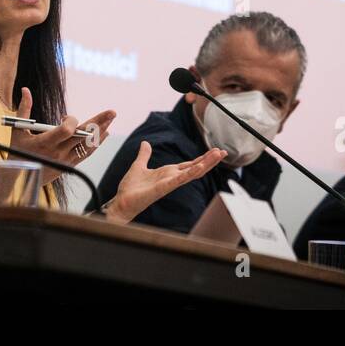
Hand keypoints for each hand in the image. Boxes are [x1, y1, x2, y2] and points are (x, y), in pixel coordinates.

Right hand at [7, 87, 114, 184]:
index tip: (64, 117)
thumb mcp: (18, 131)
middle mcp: (58, 152)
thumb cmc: (18, 152)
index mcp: (45, 143)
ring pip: (88, 145)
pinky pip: (86, 153)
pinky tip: (104, 132)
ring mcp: (66, 160)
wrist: (21, 179)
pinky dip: (96, 142)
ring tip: (111, 118)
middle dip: (98, 123)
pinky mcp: (70, 165)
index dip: (70, 121)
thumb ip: (24, 109)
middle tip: (112, 112)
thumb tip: (25, 89)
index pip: (66, 131)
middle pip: (82, 136)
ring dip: (100, 131)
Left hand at [103, 141, 225, 223]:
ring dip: (205, 164)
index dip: (202, 158)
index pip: (189, 164)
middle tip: (223, 152)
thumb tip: (146, 143)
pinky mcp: (164, 188)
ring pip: (192, 173)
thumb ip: (144, 155)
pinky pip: (180, 179)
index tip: (214, 150)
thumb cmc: (130, 189)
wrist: (122, 202)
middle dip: (209, 160)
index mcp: (168, 173)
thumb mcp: (138, 166)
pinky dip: (190, 173)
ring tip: (217, 155)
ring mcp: (169, 183)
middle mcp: (172, 178)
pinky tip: (200, 167)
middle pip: (195, 168)